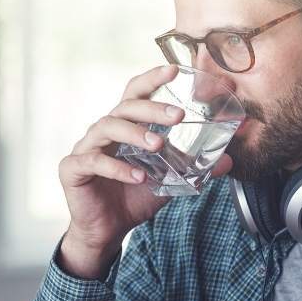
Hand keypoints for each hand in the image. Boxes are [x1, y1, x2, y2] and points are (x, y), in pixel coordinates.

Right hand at [57, 64, 233, 278]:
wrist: (108, 230)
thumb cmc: (134, 197)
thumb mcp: (169, 182)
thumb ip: (194, 168)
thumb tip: (228, 161)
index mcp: (125, 127)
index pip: (136, 93)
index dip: (152, 79)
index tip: (174, 70)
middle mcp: (103, 131)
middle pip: (124, 106)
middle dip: (152, 107)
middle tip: (178, 116)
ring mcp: (86, 148)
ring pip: (107, 127)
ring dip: (135, 133)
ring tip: (158, 145)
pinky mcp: (73, 169)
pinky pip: (93, 161)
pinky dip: (117, 168)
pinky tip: (138, 177)